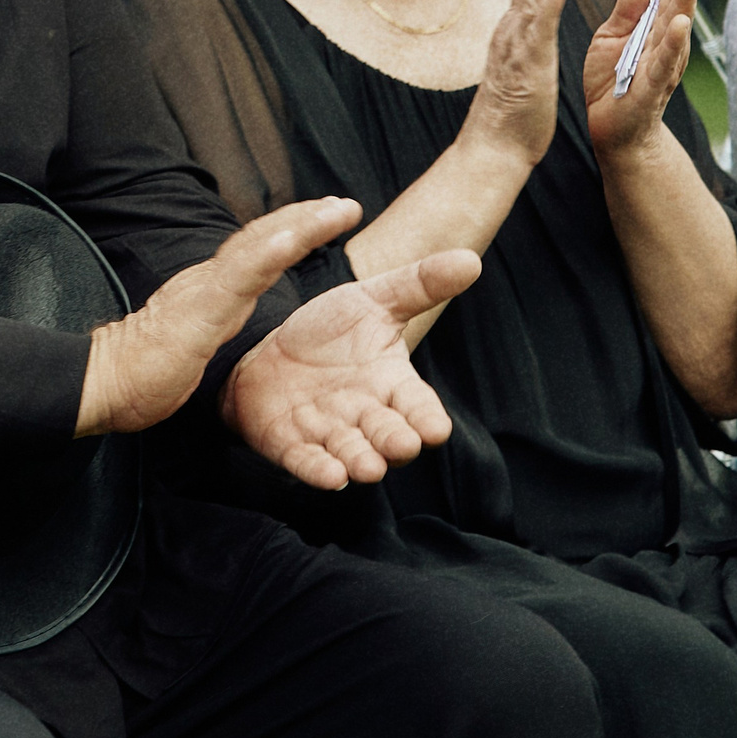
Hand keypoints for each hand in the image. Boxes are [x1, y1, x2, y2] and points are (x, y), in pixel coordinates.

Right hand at [79, 196, 363, 435]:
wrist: (103, 384)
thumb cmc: (141, 373)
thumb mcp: (188, 343)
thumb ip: (206, 324)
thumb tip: (220, 321)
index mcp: (207, 291)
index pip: (255, 252)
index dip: (290, 230)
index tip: (324, 217)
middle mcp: (206, 281)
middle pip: (263, 238)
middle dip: (306, 217)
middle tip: (343, 204)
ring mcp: (204, 292)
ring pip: (259, 247)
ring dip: (302, 224)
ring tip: (335, 209)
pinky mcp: (200, 311)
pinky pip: (241, 276)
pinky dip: (270, 253)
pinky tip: (294, 238)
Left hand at [223, 249, 472, 488]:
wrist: (266, 347)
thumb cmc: (329, 332)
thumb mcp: (372, 300)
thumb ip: (418, 285)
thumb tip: (470, 261)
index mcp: (390, 384)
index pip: (418, 406)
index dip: (426, 417)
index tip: (436, 428)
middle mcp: (364, 415)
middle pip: (388, 435)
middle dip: (395, 442)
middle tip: (402, 445)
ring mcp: (327, 432)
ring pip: (350, 453)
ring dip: (360, 461)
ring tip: (368, 467)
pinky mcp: (289, 444)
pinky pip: (306, 462)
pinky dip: (317, 470)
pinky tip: (330, 476)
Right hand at [461, 0, 575, 168]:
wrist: (492, 151)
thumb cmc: (512, 118)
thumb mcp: (522, 71)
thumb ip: (524, 47)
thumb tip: (528, 30)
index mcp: (515, 38)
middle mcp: (510, 37)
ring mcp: (515, 51)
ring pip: (532, 1)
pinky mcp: (524, 70)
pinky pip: (536, 34)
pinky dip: (546, 8)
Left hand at [584, 0, 703, 160]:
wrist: (612, 131)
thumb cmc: (612, 81)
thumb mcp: (610, 39)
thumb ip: (625, 12)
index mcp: (651, 31)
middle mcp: (662, 46)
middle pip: (676, 8)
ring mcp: (659, 67)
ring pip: (673, 32)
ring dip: (682, 6)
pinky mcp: (650, 89)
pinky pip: (661, 64)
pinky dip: (671, 45)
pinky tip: (680, 25)